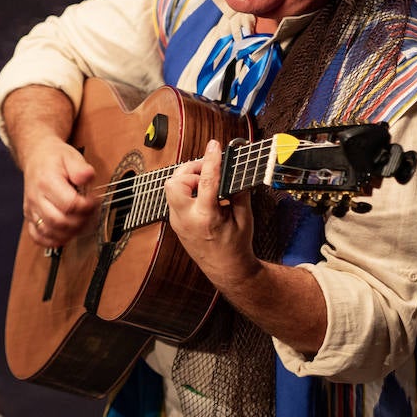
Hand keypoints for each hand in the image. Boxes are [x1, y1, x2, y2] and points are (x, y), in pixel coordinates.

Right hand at [20, 136, 98, 248]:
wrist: (36, 156)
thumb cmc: (55, 158)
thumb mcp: (71, 156)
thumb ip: (81, 168)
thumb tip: (87, 177)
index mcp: (46, 181)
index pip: (69, 204)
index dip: (86, 207)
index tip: (94, 201)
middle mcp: (36, 197)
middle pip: (59, 221)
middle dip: (79, 222)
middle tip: (89, 213)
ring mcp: (31, 209)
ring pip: (48, 232)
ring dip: (69, 233)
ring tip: (80, 222)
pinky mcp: (30, 216)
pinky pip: (37, 236)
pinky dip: (52, 240)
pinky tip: (64, 233)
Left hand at [165, 140, 260, 289]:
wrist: (226, 270)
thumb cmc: (237, 246)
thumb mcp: (244, 218)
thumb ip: (238, 191)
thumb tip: (235, 168)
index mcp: (206, 218)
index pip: (206, 181)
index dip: (211, 159)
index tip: (214, 146)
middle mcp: (186, 219)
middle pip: (175, 182)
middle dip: (190, 170)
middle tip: (208, 169)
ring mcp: (178, 222)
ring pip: (171, 188)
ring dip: (188, 179)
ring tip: (207, 182)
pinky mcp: (175, 222)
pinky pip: (175, 197)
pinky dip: (187, 189)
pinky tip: (203, 193)